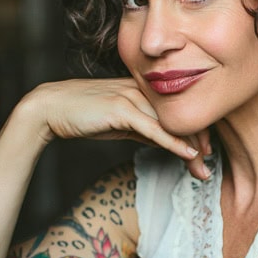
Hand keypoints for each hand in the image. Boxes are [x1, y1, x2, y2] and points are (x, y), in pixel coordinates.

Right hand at [24, 77, 211, 179]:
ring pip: (172, 122)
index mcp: (143, 89)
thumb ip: (144, 128)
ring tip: (202, 169)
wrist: (51, 109)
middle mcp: (142, 88)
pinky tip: (188, 154)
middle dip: (199, 143)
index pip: (179, 108)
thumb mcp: (121, 123)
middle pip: (181, 114)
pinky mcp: (121, 107)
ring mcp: (132, 96)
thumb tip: (166, 141)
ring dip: (190, 148)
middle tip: (207, 168)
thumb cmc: (84, 115)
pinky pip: (155, 127)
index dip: (196, 130)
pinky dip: (174, 142)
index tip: (205, 153)